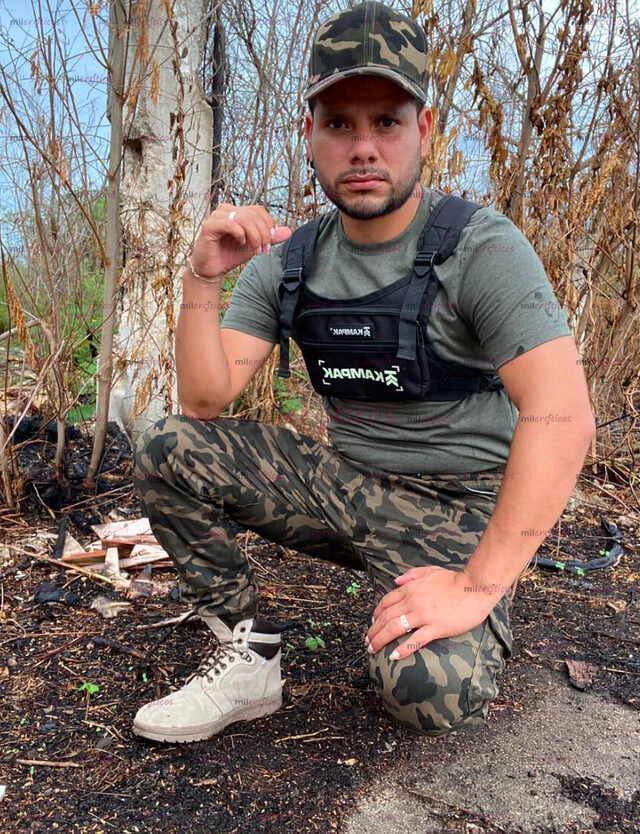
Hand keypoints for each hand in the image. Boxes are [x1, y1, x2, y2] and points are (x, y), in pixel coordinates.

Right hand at [190, 203, 291, 279]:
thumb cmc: (230, 255)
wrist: (212, 270)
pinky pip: (230, 223)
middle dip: (263, 233)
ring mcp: (217, 216)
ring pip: (244, 218)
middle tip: (264, 250)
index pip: (259, 210)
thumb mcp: (255, 246)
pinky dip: (240, 234)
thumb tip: (288, 231)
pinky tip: (240, 243)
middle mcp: (227, 210)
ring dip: (254, 236)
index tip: (270, 243)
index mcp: (237, 211)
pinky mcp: (209, 225)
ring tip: (254, 249)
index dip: (269, 225)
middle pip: (253, 214)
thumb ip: (270, 238)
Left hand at [365, 565, 496, 660]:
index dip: (376, 613)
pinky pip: (415, 641)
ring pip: (395, 629)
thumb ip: (411, 575)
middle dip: (373, 630)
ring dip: (381, 640)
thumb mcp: (430, 571)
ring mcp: (423, 616)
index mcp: (411, 589)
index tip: (372, 622)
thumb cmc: (454, 579)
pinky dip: (402, 649)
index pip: (386, 602)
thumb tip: (395, 581)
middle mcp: (413, 602)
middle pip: (386, 617)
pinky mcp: (436, 628)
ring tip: (373, 649)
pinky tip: (393, 656)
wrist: (474, 588)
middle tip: (367, 641)